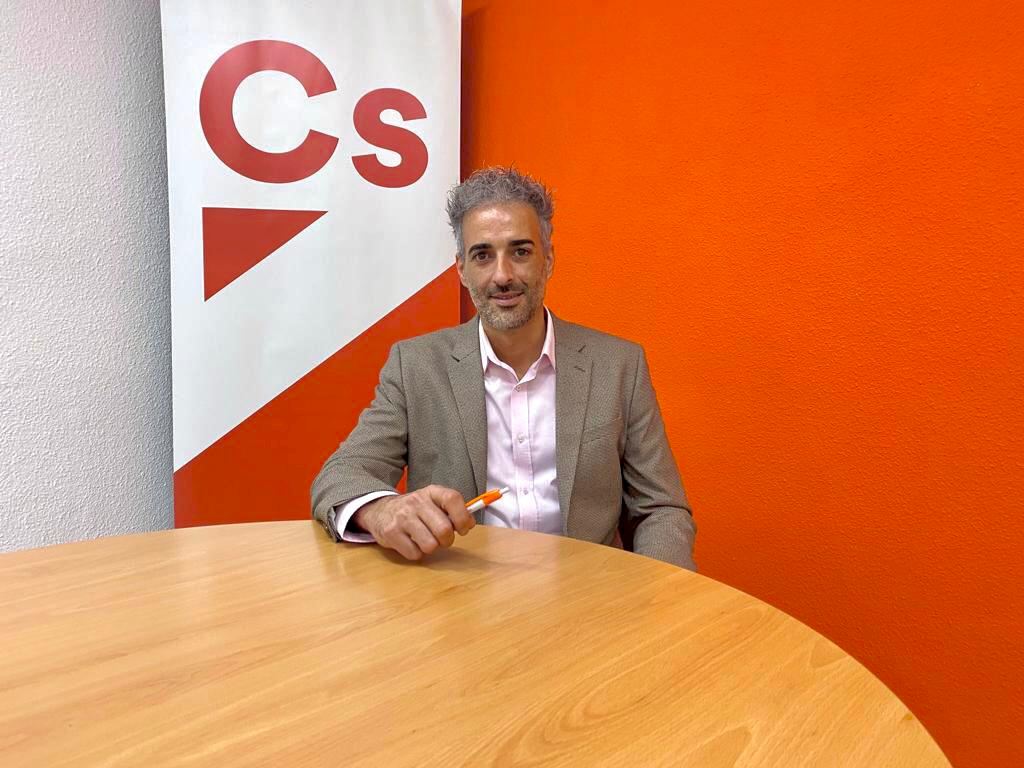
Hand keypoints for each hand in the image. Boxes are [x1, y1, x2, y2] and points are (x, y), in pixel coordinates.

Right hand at [354, 485, 475, 560]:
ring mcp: (402, 517)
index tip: (463, 528)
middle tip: (442, 539)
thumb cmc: (414, 510)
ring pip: (430, 545)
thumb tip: (469, 523)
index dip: (463, 517)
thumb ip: (451, 510)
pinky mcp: (391, 533)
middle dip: (447, 540)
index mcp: (431, 492)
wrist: (379, 511)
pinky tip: (411, 543)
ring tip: (425, 540)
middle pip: (444, 529)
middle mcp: (416, 502)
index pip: (453, 499)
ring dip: (431, 548)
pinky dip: (416, 553)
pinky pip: (415, 554)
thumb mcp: (432, 502)